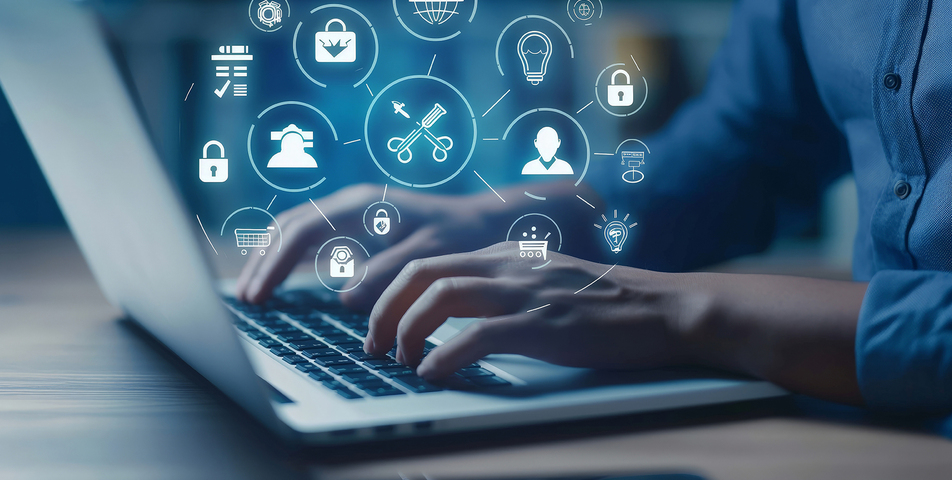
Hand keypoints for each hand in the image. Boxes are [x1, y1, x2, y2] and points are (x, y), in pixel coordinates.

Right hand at [235, 184, 510, 305]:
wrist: (483, 219)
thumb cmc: (460, 235)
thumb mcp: (428, 256)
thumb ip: (388, 274)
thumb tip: (346, 298)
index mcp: (362, 206)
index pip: (303, 232)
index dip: (276, 264)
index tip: (259, 295)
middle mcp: (350, 204)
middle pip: (289, 227)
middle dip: (263, 261)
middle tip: (244, 299)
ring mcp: (351, 212)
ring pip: (295, 230)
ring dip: (271, 258)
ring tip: (252, 293)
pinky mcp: (357, 225)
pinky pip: (312, 237)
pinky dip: (290, 257)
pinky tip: (280, 281)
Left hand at [364, 242, 691, 379]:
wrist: (665, 309)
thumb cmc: (608, 306)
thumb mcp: (548, 284)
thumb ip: (507, 290)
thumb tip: (465, 318)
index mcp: (506, 255)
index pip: (429, 263)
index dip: (392, 294)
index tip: (379, 325)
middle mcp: (507, 265)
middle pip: (421, 273)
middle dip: (385, 310)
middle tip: (373, 346)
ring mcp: (524, 292)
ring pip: (439, 297)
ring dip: (406, 331)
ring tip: (399, 361)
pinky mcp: (542, 324)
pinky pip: (476, 335)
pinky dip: (444, 356)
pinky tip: (433, 374)